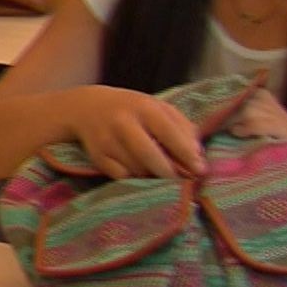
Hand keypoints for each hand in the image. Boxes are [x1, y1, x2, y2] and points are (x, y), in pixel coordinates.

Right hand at [70, 86, 205, 180]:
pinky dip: (134, 178)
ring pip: (137, 169)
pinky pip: (122, 177)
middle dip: (168, 172)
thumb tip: (197, 155)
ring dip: (152, 176)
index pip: (169, 133)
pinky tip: (138, 171)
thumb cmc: (132, 109)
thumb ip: (182, 127)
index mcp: (143, 107)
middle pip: (149, 156)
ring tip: (159, 172)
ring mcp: (107, 140)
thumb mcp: (157, 107)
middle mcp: (122, 122)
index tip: (200, 169)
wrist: (86, 107)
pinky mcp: (96, 156)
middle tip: (180, 180)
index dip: (186, 154)